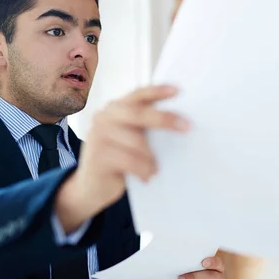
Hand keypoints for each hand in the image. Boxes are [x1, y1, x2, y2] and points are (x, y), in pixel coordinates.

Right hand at [55, 85, 189, 230]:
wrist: (91, 187)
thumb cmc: (117, 159)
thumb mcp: (128, 138)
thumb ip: (143, 127)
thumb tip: (179, 123)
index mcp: (115, 108)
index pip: (137, 95)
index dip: (157, 91)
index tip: (178, 91)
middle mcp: (104, 117)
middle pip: (138, 113)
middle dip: (164, 119)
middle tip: (187, 127)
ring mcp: (98, 136)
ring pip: (136, 141)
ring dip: (151, 156)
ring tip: (157, 168)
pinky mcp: (98, 156)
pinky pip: (129, 160)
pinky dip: (143, 169)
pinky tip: (147, 176)